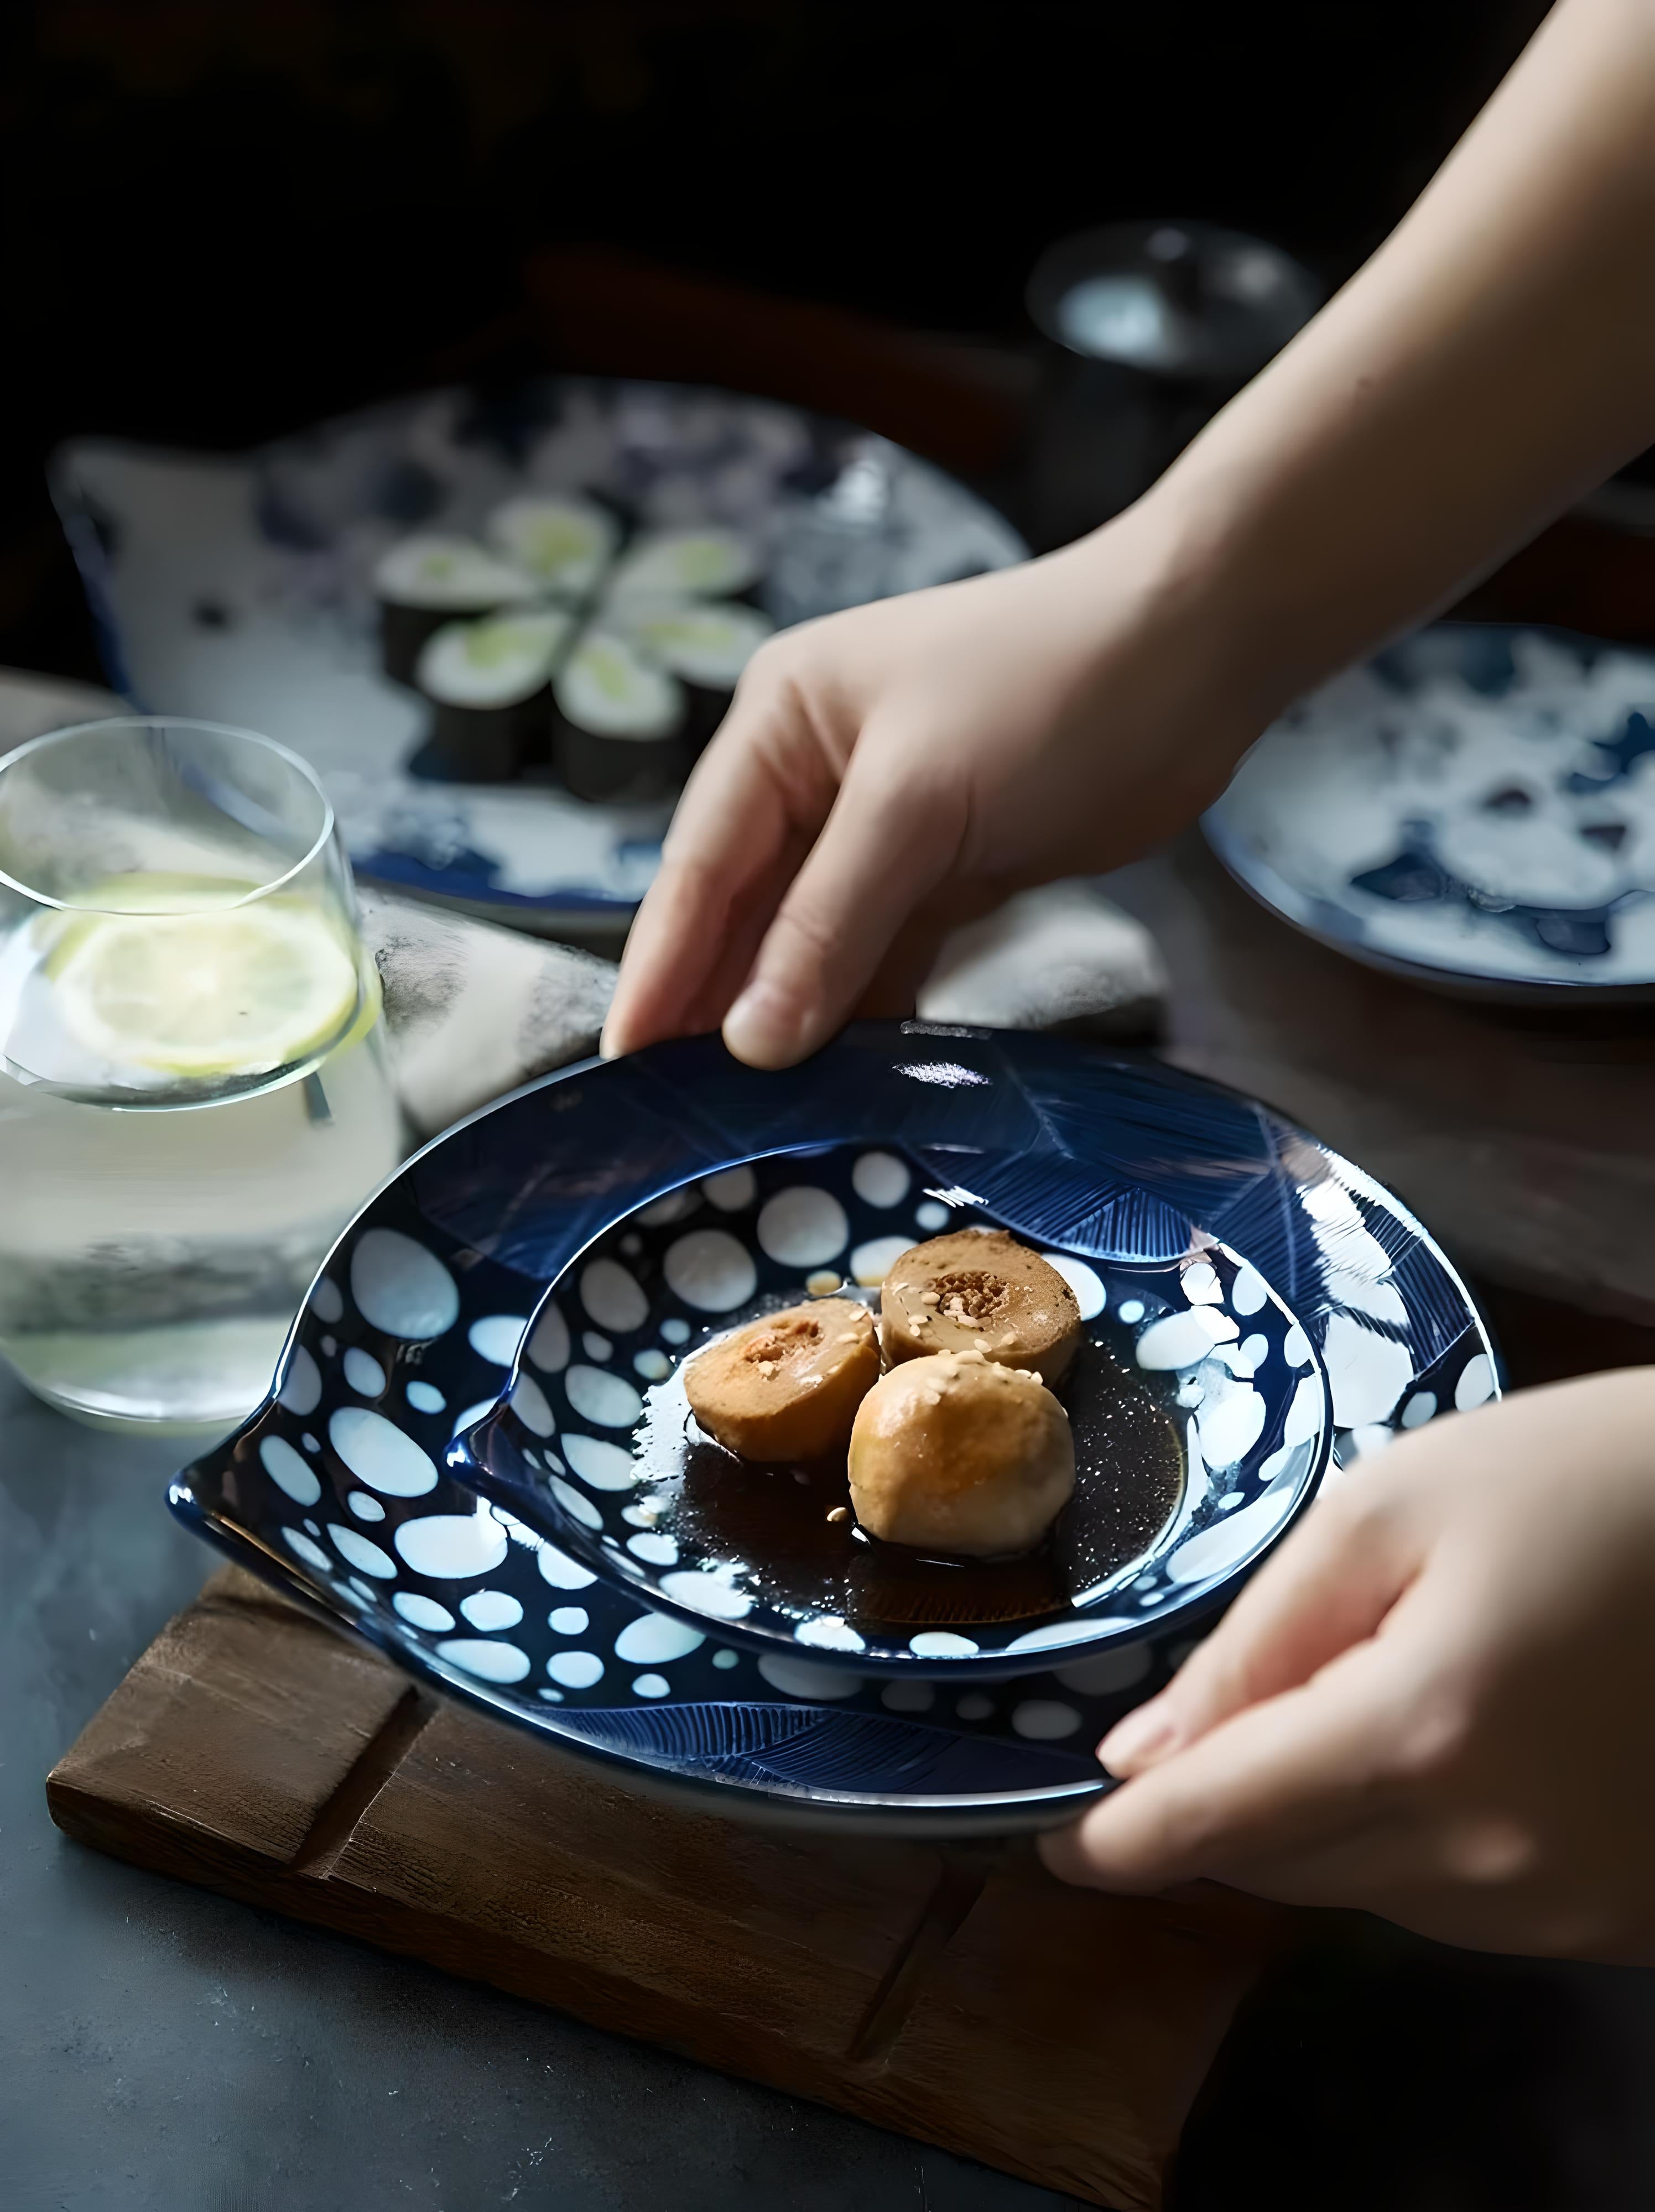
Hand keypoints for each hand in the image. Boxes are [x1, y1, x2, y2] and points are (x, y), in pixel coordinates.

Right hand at [600, 508, 1262, 1066]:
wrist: (1200, 653)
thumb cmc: (1048, 688)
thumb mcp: (919, 802)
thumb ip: (829, 924)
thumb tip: (748, 1042)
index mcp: (777, 726)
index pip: (697, 865)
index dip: (660, 969)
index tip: (622, 1064)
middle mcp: (813, 777)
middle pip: (747, 915)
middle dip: (718, 1010)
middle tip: (674, 1118)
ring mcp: (882, 829)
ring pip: (814, 947)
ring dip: (792, 1026)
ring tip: (749, 1123)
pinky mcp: (947, 872)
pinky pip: (883, 959)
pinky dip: (865, 1018)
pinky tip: (840, 1085)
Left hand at [1040, 1370, 1654, 1963]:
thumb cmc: (1576, 1478)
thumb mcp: (1391, 1508)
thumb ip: (1254, 1640)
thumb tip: (1141, 1756)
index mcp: (1419, 1737)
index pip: (1213, 1827)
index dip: (1114, 1843)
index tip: (1047, 1843)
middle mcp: (1492, 1858)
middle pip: (1279, 1867)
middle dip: (1219, 1806)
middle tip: (1205, 1724)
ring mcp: (1568, 1908)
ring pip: (1362, 1890)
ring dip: (1319, 1819)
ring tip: (1361, 1696)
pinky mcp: (1622, 1922)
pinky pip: (1458, 1906)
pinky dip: (1412, 1840)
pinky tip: (1449, 1744)